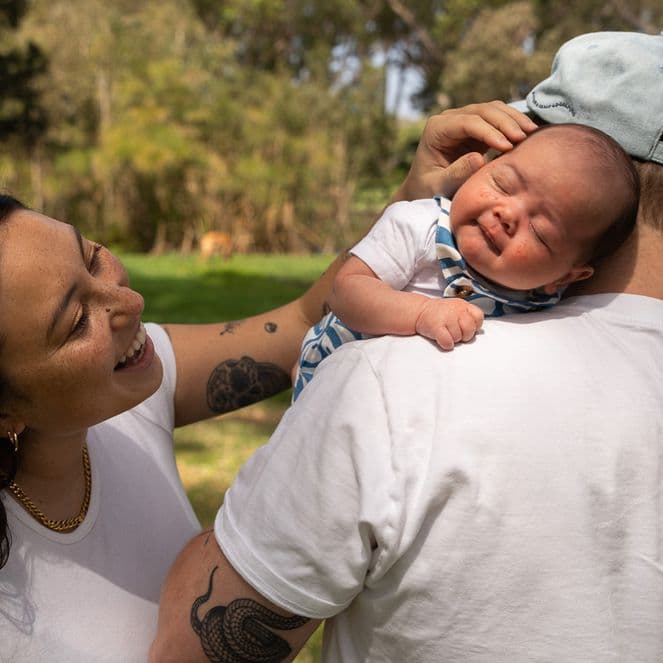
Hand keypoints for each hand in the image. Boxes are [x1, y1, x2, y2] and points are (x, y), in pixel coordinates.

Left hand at [394, 101, 537, 201]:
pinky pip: (499, 119)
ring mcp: (464, 120)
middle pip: (483, 111)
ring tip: (532, 133)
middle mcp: (450, 119)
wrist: (425, 189)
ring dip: (514, 119)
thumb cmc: (428, 190)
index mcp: (437, 129)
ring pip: (494, 110)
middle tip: (525, 137)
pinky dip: (514, 124)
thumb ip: (456, 174)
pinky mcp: (476, 128)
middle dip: (506, 122)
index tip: (508, 146)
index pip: (467, 122)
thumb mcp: (438, 186)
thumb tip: (479, 158)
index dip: (489, 132)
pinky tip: (530, 134)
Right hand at [415, 298, 483, 350]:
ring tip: (446, 333)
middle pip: (470, 329)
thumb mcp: (456, 308)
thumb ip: (468, 315)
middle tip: (457, 333)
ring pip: (458, 337)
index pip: (478, 317)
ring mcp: (446, 318)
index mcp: (463, 305)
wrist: (419, 311)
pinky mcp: (436, 326)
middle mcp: (456, 310)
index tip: (466, 327)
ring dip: (453, 340)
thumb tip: (479, 330)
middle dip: (465, 335)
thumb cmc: (439, 312)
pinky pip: (448, 342)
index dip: (474, 326)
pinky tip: (442, 339)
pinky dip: (446, 344)